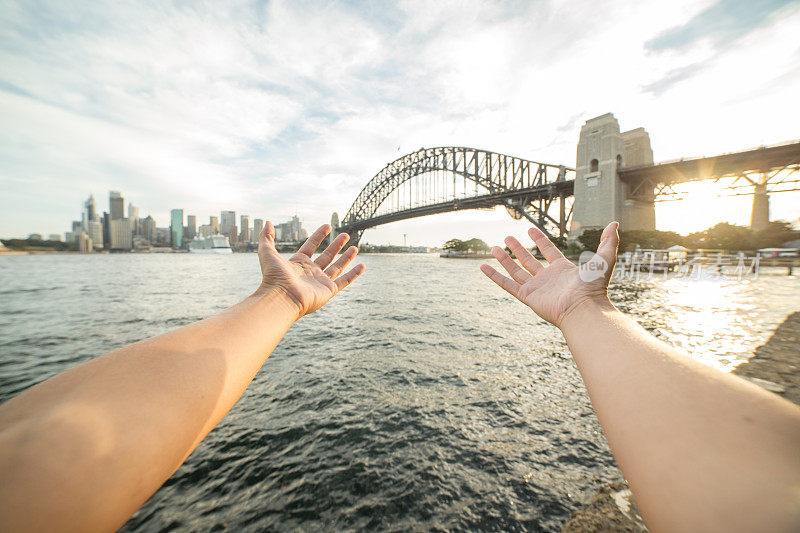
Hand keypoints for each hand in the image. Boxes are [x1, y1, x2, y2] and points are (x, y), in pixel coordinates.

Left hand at [256, 222, 364, 317]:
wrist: (281, 297)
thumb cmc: (273, 277)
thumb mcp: (267, 252)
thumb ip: (266, 237)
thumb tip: (267, 222)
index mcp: (298, 264)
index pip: (311, 246)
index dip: (319, 236)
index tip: (327, 226)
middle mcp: (310, 273)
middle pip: (326, 256)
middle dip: (336, 245)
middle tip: (345, 235)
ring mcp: (320, 282)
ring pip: (337, 267)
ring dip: (346, 257)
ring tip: (355, 247)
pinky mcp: (329, 290)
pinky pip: (344, 281)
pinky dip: (354, 274)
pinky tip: (362, 266)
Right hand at [480, 222, 618, 327]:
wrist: (584, 309)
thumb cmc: (595, 287)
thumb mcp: (604, 259)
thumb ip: (608, 241)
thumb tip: (614, 224)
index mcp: (563, 270)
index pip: (548, 251)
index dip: (540, 240)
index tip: (530, 228)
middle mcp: (548, 279)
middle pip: (529, 261)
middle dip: (519, 249)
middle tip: (508, 237)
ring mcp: (536, 288)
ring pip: (516, 271)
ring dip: (505, 259)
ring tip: (494, 247)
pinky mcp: (527, 297)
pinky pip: (507, 285)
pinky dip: (495, 276)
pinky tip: (483, 267)